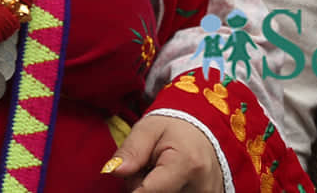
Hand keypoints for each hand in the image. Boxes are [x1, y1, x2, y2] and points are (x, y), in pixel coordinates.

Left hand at [106, 114, 223, 191]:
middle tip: (146, 168)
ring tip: (158, 173)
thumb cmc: (172, 130)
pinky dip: (165, 192)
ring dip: (154, 191)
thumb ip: (131, 151)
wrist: (201, 134)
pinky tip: (168, 182)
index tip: (131, 172)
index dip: (132, 186)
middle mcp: (202, 186)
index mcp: (186, 164)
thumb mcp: (147, 130)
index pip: (149, 192)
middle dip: (142, 187)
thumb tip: (113, 170)